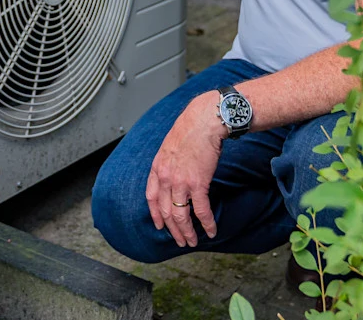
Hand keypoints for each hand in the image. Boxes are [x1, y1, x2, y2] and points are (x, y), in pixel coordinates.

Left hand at [145, 93, 223, 247]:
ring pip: (180, 215)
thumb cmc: (190, 130)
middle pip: (165, 211)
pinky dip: (206, 223)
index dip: (155, 214)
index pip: (151, 197)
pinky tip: (211, 230)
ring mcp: (180, 182)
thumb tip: (174, 172)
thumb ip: (169, 162)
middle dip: (173, 229)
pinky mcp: (198, 183)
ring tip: (193, 241)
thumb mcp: (170, 146)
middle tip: (181, 240)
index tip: (160, 225)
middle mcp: (165, 177)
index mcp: (157, 167)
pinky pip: (200, 210)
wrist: (203, 122)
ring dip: (187, 232)